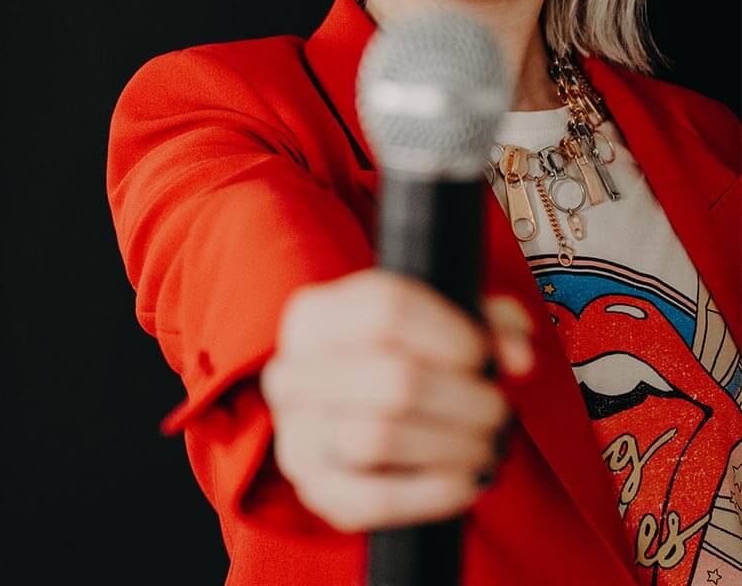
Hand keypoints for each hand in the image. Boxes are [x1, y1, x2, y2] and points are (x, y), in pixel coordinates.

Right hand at [259, 267, 535, 531]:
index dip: (452, 334)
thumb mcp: (444, 318)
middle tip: (500, 409)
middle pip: (393, 380)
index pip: (387, 308)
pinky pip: (378, 499)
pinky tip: (469, 478)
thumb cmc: (407, 352)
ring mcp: (297, 436)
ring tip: (489, 442)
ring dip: (455, 445)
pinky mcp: (317, 492)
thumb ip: (492, 321)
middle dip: (467, 400)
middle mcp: (291, 371)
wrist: (352, 409)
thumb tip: (516, 356)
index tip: (485, 355)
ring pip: (380, 439)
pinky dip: (437, 492)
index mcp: (315, 313)